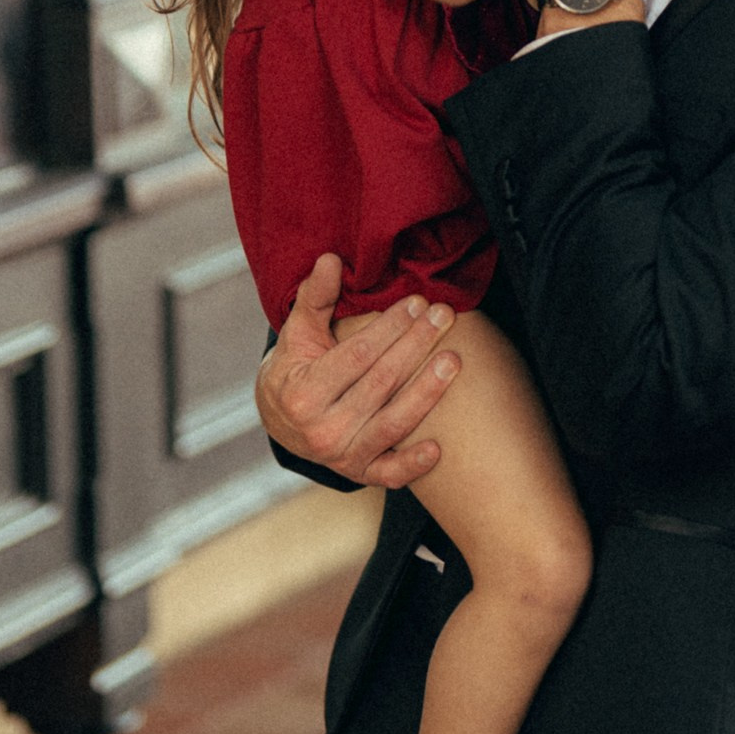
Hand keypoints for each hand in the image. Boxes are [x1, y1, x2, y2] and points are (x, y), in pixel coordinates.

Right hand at [255, 255, 457, 486]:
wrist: (280, 419)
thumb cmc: (296, 366)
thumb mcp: (298, 331)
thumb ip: (315, 296)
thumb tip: (330, 259)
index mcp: (303, 393)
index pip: (356, 356)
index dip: (390, 328)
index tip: (417, 302)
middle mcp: (320, 431)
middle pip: (379, 385)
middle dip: (415, 347)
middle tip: (444, 316)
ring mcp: (341, 456)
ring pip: (392, 424)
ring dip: (427, 392)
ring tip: (454, 360)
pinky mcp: (358, 473)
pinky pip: (389, 473)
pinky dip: (412, 465)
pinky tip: (438, 447)